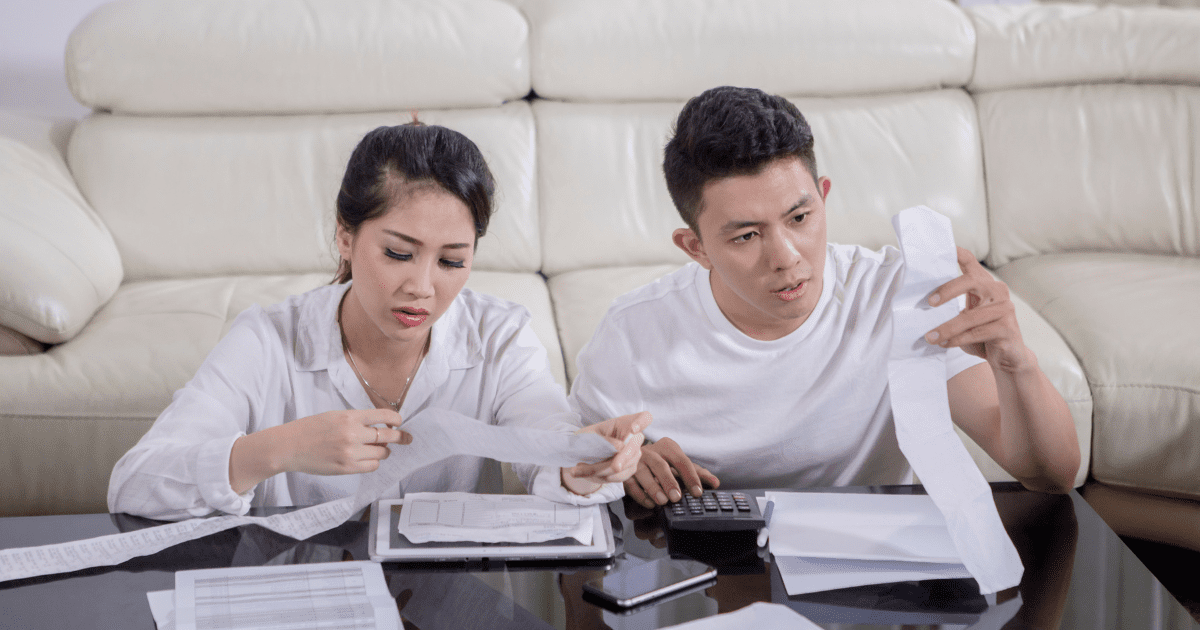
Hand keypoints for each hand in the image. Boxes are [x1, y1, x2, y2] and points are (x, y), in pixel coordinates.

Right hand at [275, 408, 411, 475]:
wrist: (289, 446)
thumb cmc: (311, 429)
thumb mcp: (335, 416)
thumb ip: (357, 421)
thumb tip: (380, 428)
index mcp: (350, 417)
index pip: (384, 415)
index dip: (396, 419)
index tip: (399, 421)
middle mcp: (353, 434)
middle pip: (388, 436)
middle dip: (400, 437)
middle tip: (406, 438)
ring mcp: (350, 452)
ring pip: (382, 453)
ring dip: (383, 451)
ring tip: (376, 449)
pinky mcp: (346, 468)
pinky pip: (372, 467)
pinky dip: (373, 463)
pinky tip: (367, 459)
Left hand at [561, 411, 650, 495]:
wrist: (580, 456)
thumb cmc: (585, 440)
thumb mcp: (588, 436)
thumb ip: (603, 440)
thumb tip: (620, 447)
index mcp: (624, 423)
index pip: (644, 418)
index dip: (642, 422)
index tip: (633, 429)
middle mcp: (633, 439)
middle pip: (635, 447)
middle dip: (623, 458)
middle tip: (614, 466)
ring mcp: (633, 455)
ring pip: (625, 465)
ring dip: (602, 470)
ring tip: (579, 469)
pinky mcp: (629, 470)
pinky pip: (619, 477)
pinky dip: (601, 477)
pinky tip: (587, 473)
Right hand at [626, 437, 719, 508]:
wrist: (635, 454)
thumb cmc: (664, 462)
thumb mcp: (681, 465)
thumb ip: (698, 473)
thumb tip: (716, 483)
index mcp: (668, 447)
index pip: (682, 461)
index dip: (691, 477)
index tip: (698, 492)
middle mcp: (651, 451)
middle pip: (660, 465)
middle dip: (669, 482)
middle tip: (677, 498)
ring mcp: (636, 460)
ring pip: (643, 472)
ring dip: (653, 488)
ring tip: (662, 501)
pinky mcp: (625, 471)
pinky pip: (630, 482)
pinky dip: (640, 494)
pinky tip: (649, 503)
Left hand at [925, 247, 1033, 371]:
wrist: (1008, 357)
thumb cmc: (981, 335)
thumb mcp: (965, 317)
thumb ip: (951, 308)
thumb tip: (919, 307)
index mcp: (984, 284)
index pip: (970, 262)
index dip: (957, 253)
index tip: (942, 249)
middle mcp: (997, 291)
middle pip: (971, 281)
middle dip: (948, 290)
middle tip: (929, 302)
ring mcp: (1005, 308)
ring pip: (970, 316)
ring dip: (947, 328)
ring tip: (930, 337)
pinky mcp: (1008, 328)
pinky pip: (977, 333)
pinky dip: (958, 339)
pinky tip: (945, 344)